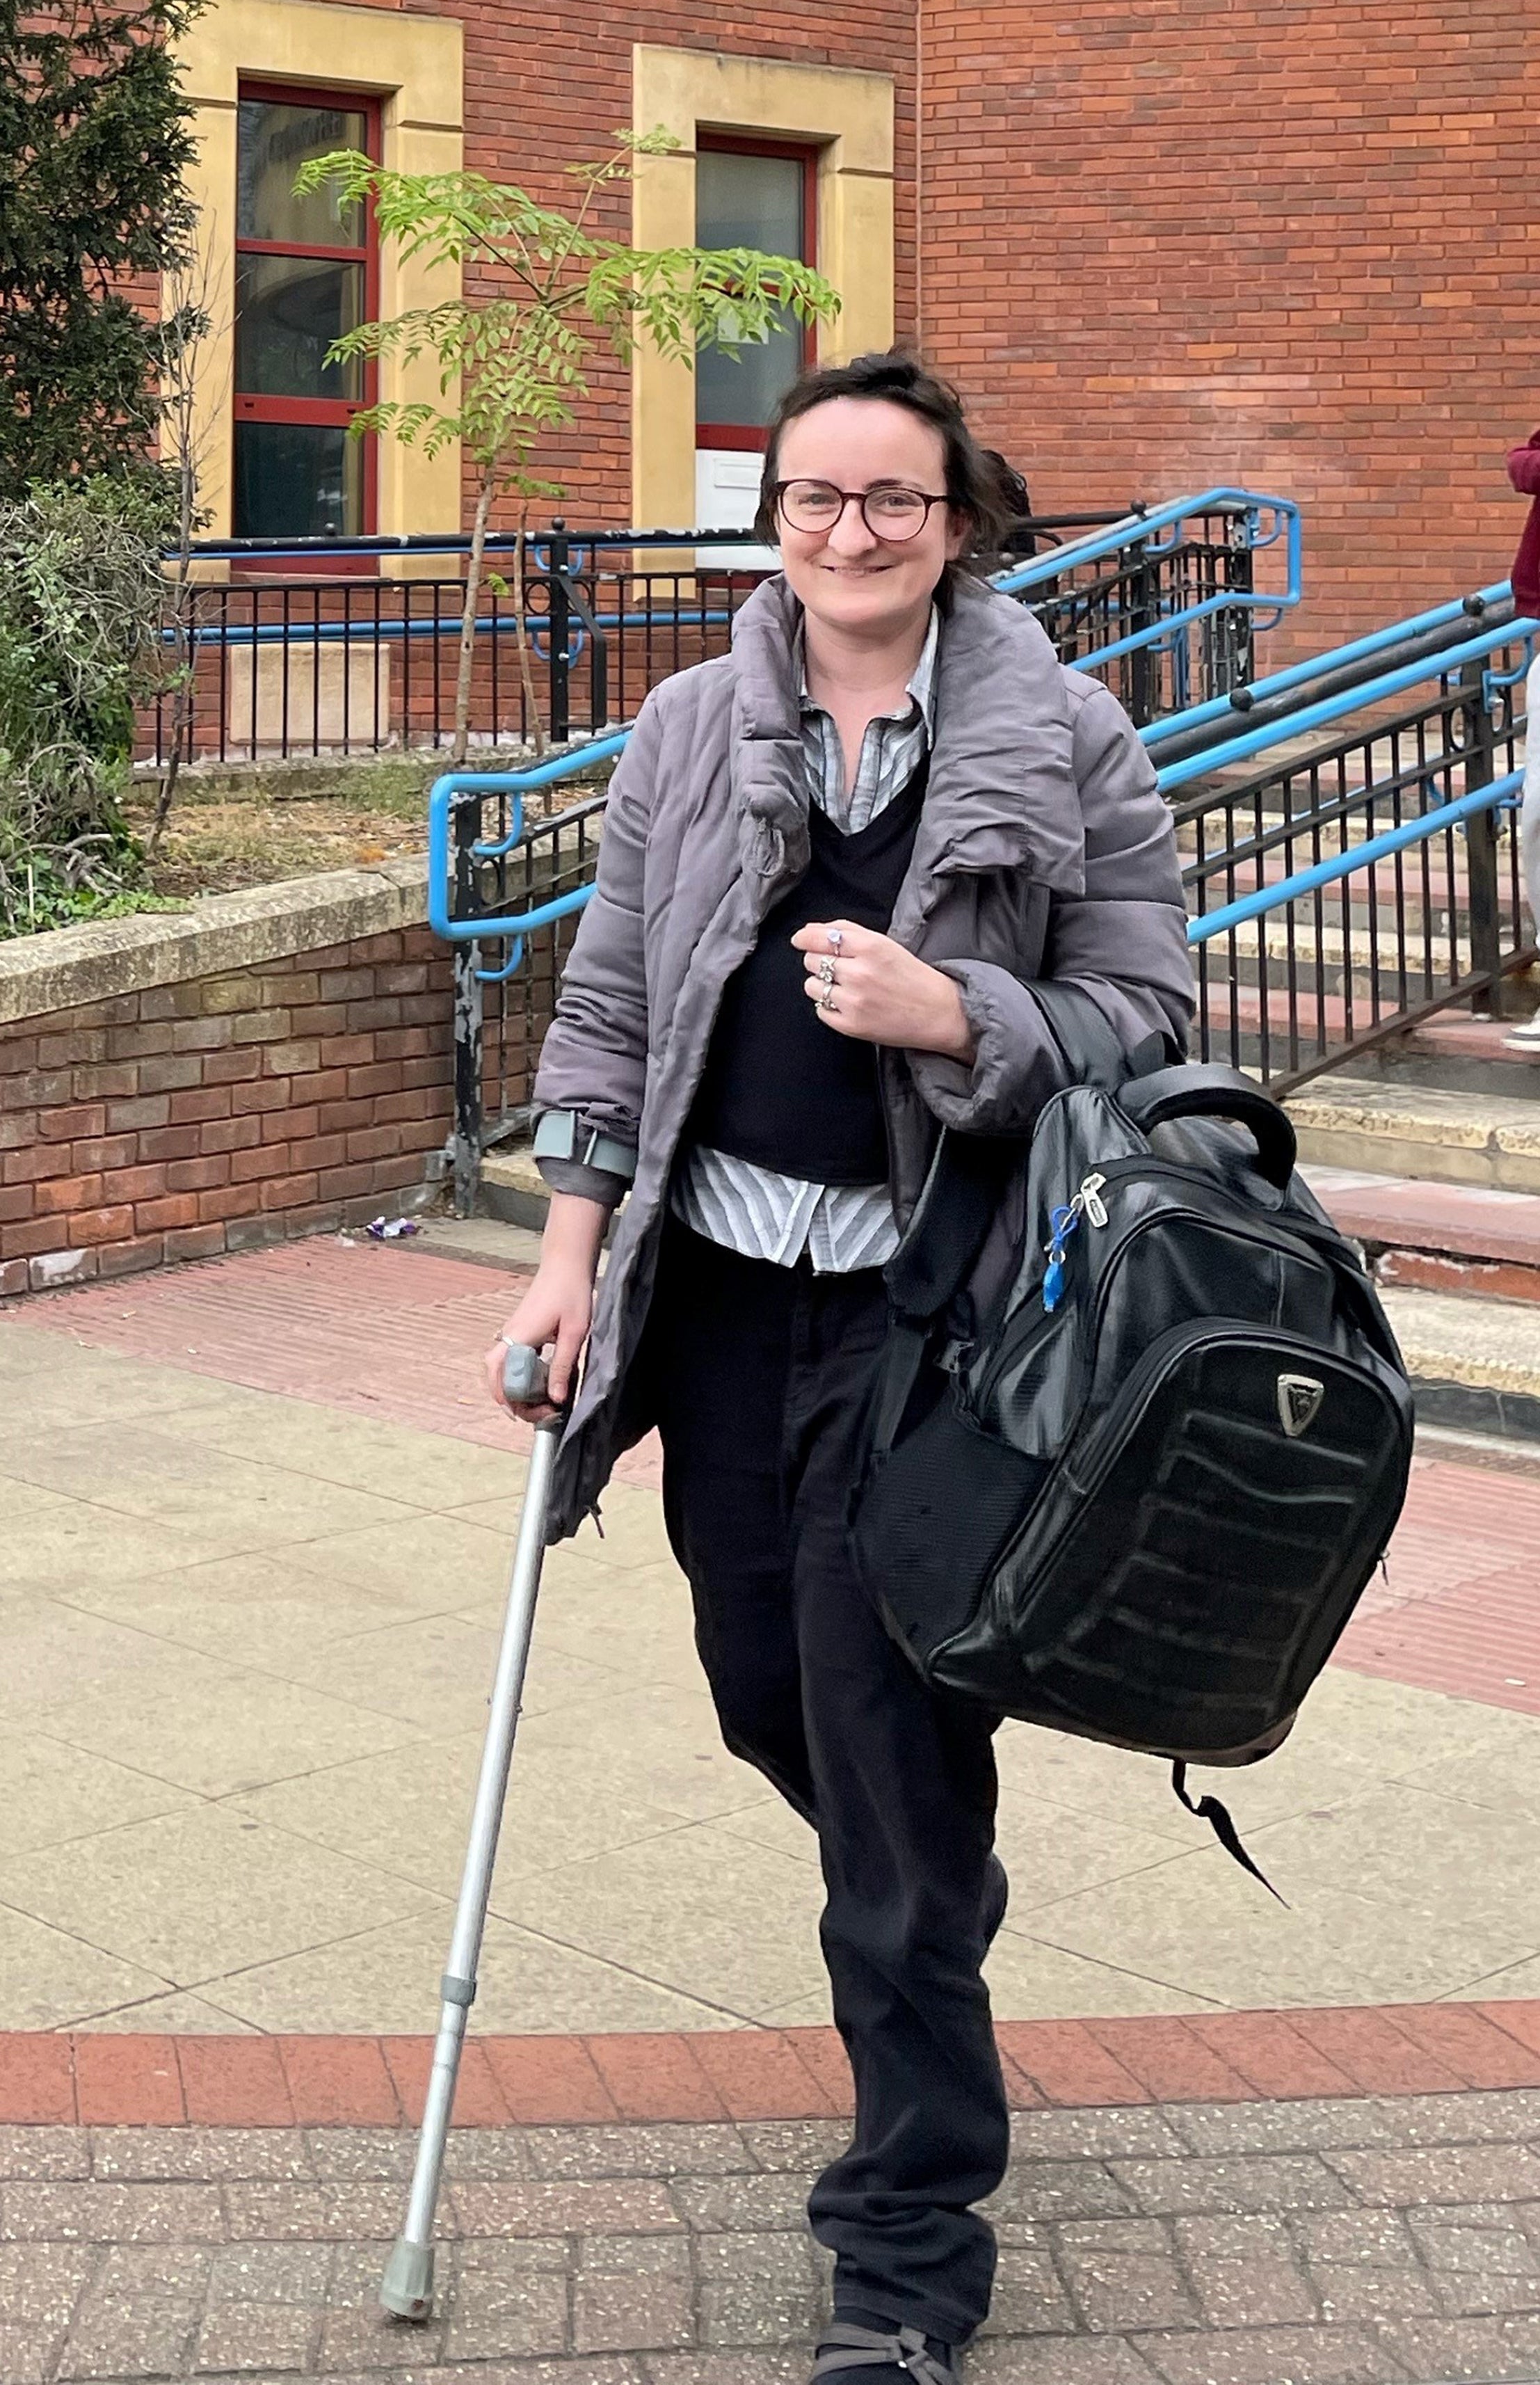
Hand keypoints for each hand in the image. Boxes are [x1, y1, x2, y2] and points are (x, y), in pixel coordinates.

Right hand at [483, 1191, 605, 1420]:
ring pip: (500, 1371)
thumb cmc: (572, 1294)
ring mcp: (511, 1333)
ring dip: (515, 1390)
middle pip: (496, 1379)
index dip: (517, 1404)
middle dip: (514, 1402)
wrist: (565, 1265)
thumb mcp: (574, 1334)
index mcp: (519, 1339)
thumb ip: (563, 1367)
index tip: (542, 1413)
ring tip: (541, 1402)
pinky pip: (510, 1361)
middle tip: (542, 1412)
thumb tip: (557, 1399)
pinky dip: (520, 1376)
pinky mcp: (518, 1331)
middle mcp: (508, 1337)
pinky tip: (541, 1383)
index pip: (502, 1381)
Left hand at [790, 920, 977, 1060]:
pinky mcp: (850, 1025)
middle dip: (819, 961)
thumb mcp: (884, 943)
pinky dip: (829, 1006)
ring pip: (811, 985)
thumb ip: (847, 931)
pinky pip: (820, 1010)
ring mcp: (853, 1001)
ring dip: (821, 984)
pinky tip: (849, 1004)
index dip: (804, 938)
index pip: (819, 938)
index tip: (800, 940)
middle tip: (841, 968)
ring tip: (845, 987)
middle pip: (811, 960)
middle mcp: (859, 973)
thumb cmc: (910, 975)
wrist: (937, 1012)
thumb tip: (808, 930)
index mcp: (870, 947)